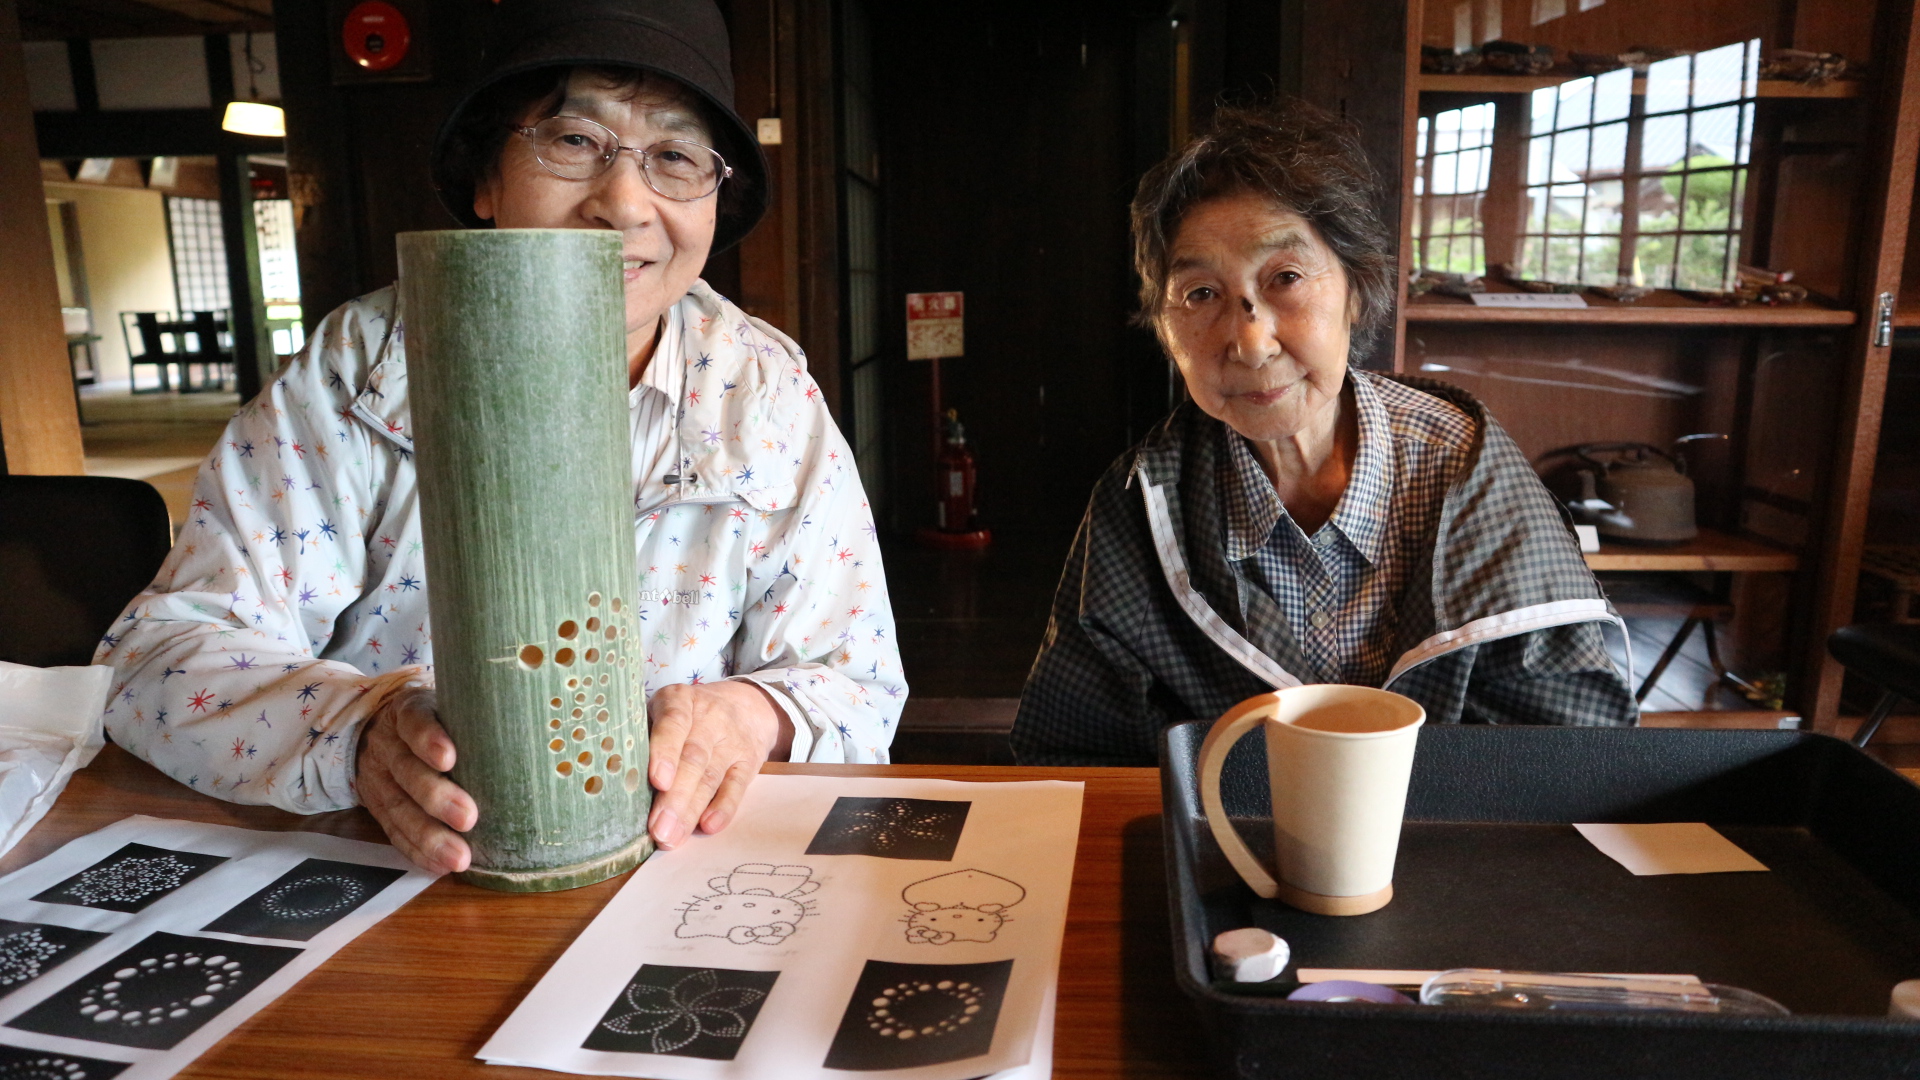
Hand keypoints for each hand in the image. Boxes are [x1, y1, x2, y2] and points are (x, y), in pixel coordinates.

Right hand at [356, 686, 477, 873]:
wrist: (376, 728)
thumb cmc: (435, 719)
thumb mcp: (447, 704)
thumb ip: (475, 715)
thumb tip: (537, 727)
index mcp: (407, 711)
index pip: (413, 720)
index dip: (428, 738)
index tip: (449, 757)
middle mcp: (388, 744)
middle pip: (406, 770)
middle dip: (436, 797)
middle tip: (468, 817)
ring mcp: (379, 778)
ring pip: (398, 808)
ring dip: (429, 837)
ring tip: (459, 857)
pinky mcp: (378, 807)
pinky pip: (394, 832)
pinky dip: (418, 851)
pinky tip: (440, 866)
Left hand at [646, 680, 793, 848]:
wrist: (747, 705)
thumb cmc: (688, 715)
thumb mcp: (666, 709)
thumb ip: (646, 737)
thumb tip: (618, 782)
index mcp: (679, 700)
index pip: (673, 723)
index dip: (665, 752)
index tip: (657, 781)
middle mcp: (708, 717)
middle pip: (692, 758)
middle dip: (674, 797)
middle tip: (658, 829)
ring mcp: (731, 740)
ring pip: (710, 777)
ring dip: (691, 811)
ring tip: (672, 837)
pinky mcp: (749, 761)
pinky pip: (737, 786)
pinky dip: (723, 808)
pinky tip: (708, 827)